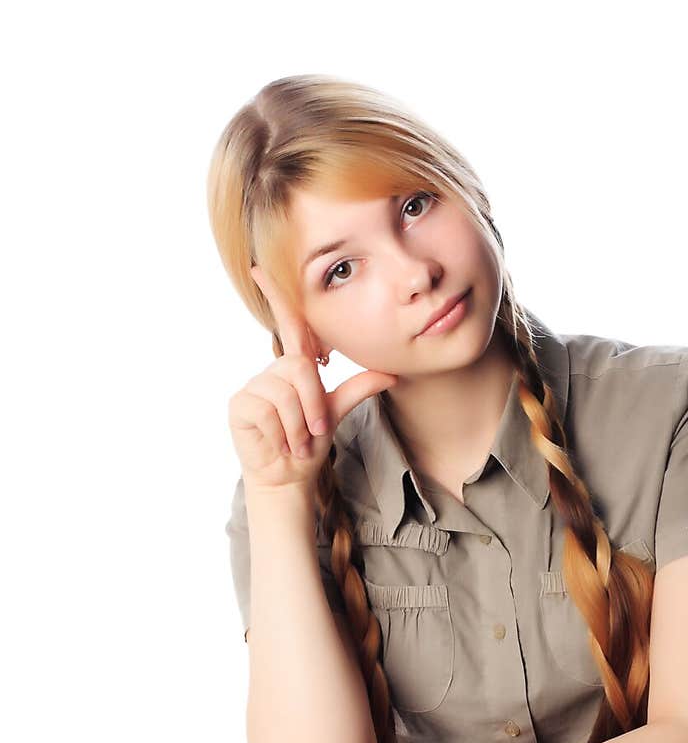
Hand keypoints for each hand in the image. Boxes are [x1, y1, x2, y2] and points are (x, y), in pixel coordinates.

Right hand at [228, 265, 397, 490]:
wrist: (290, 476)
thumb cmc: (310, 443)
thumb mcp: (337, 411)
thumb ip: (358, 388)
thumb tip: (391, 373)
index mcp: (295, 367)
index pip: (287, 324)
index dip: (274, 294)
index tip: (258, 266)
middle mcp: (273, 372)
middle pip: (300, 368)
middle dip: (313, 406)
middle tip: (314, 431)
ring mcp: (254, 387)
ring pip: (286, 394)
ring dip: (299, 426)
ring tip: (296, 442)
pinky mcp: (240, 405)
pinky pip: (268, 410)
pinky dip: (281, 433)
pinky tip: (278, 443)